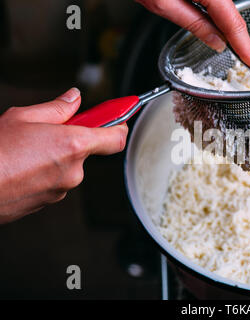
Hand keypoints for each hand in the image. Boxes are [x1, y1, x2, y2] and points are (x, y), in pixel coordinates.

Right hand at [0, 88, 127, 223]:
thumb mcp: (22, 117)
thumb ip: (56, 108)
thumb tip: (74, 99)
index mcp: (73, 145)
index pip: (115, 137)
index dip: (119, 124)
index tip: (120, 115)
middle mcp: (74, 170)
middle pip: (88, 150)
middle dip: (73, 138)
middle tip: (49, 131)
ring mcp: (61, 189)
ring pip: (70, 166)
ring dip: (57, 156)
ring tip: (27, 151)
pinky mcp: (49, 202)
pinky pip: (56, 181)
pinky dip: (46, 172)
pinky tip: (23, 166)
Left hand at [136, 0, 249, 73]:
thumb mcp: (163, 3)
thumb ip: (194, 24)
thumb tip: (217, 42)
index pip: (234, 24)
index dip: (248, 49)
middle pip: (233, 15)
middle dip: (242, 41)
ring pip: (226, 7)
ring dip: (231, 29)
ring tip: (242, 52)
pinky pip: (218, 0)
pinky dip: (221, 16)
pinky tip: (222, 30)